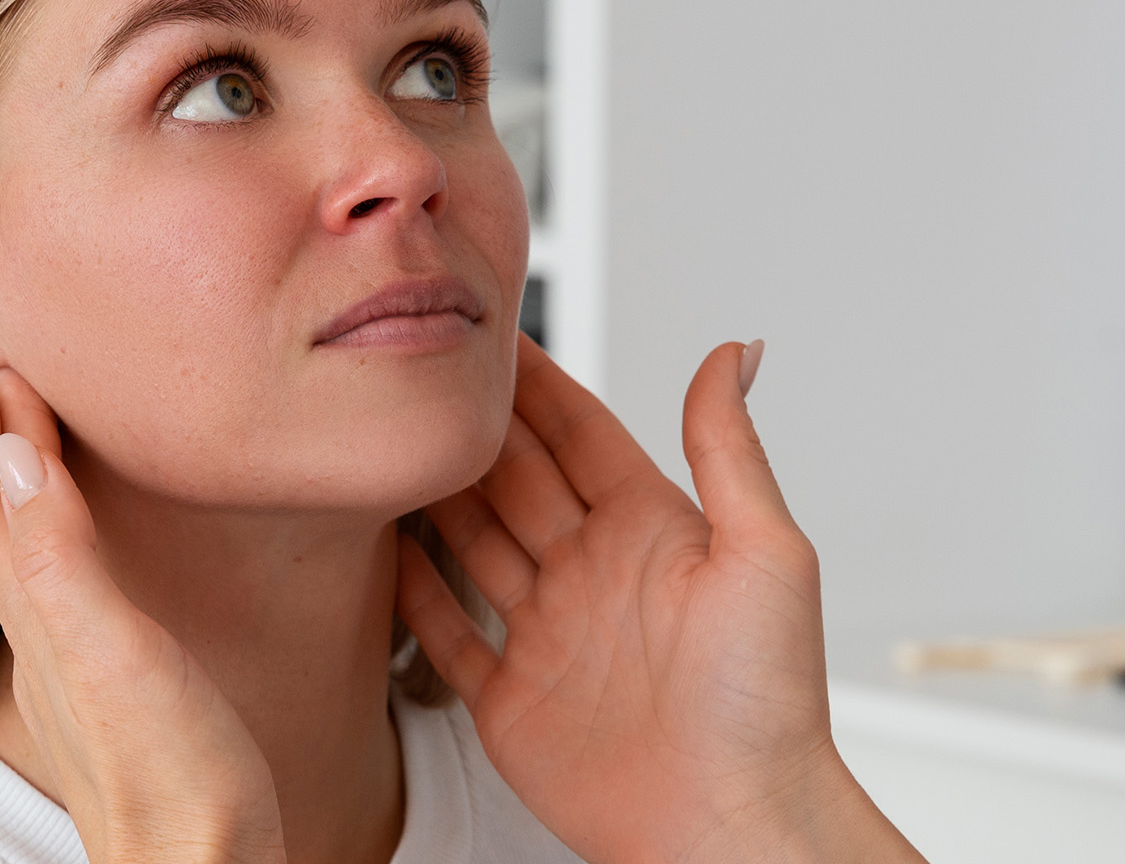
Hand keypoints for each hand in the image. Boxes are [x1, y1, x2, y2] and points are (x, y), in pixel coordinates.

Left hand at [0, 371, 284, 863]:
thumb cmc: (166, 776)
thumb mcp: (111, 647)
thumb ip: (59, 551)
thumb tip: (4, 450)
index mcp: (39, 621)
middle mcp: (47, 647)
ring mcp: (81, 678)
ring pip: (33, 565)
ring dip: (28, 499)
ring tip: (41, 455)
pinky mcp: (124, 702)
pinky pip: (77, 598)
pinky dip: (76, 549)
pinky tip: (109, 563)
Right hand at [397, 335, 924, 863]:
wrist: (732, 827)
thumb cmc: (766, 703)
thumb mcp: (765, 554)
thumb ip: (729, 449)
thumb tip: (733, 352)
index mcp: (651, 533)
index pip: (579, 435)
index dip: (536, 385)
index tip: (493, 335)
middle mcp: (592, 575)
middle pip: (514, 480)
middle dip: (471, 427)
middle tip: (418, 373)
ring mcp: (548, 636)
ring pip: (472, 544)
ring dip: (434, 496)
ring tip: (387, 444)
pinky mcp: (510, 700)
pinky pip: (447, 633)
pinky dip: (413, 593)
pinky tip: (385, 551)